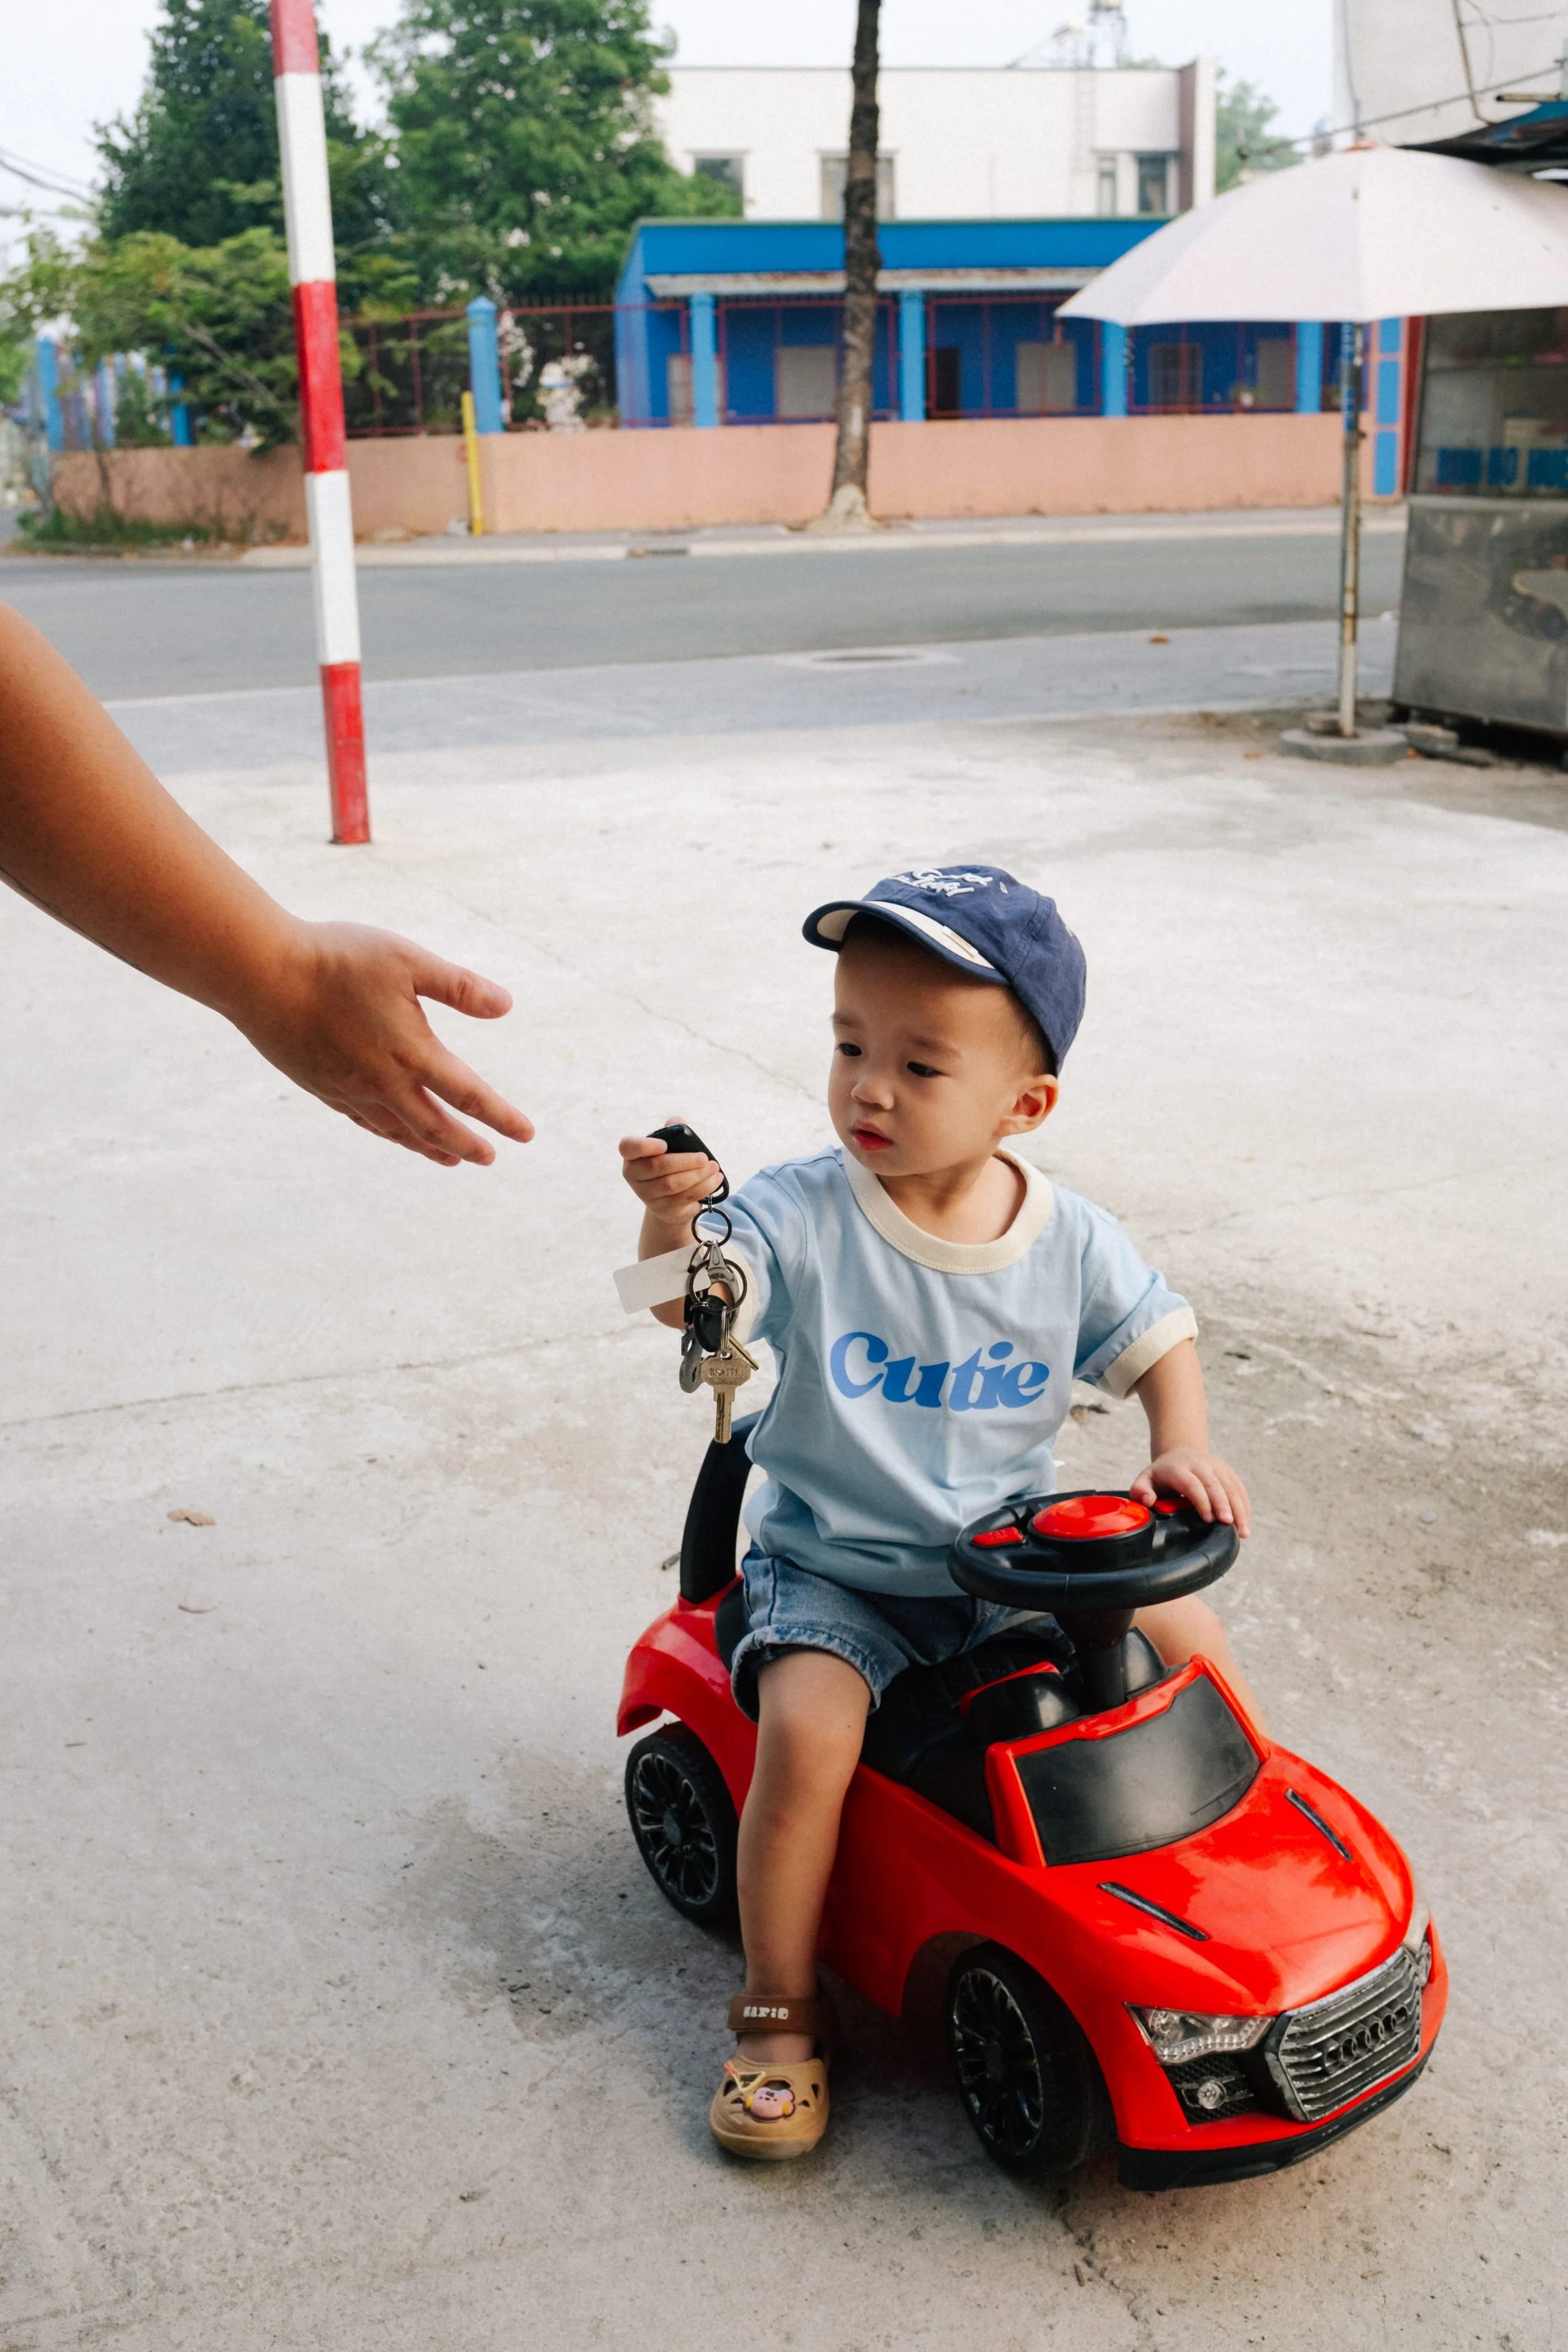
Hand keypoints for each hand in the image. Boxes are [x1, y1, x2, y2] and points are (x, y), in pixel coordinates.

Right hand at [234, 921, 533, 1167]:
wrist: (262, 973)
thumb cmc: (338, 959)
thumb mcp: (407, 960)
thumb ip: (459, 986)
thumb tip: (508, 1005)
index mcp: (412, 1053)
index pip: (469, 1095)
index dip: (501, 1117)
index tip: (526, 1135)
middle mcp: (383, 1082)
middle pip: (435, 1125)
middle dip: (466, 1144)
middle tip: (490, 1158)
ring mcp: (349, 1089)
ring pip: (398, 1131)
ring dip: (429, 1147)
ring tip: (450, 1159)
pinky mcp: (321, 1086)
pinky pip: (364, 1122)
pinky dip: (389, 1134)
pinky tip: (394, 1134)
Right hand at [619, 1132, 723, 1245]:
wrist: (669, 1199)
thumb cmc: (668, 1164)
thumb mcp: (669, 1146)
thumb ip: (672, 1131)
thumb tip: (678, 1123)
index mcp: (632, 1156)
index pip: (628, 1147)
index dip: (645, 1145)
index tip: (664, 1144)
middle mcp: (634, 1176)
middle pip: (657, 1167)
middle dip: (685, 1161)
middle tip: (705, 1158)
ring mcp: (647, 1195)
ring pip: (673, 1184)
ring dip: (698, 1175)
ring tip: (714, 1167)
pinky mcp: (663, 1209)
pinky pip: (685, 1197)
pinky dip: (703, 1188)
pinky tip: (715, 1179)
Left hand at [1132, 1448, 1250, 1537]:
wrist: (1180, 1453)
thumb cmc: (1162, 1475)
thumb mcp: (1145, 1480)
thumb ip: (1140, 1490)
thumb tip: (1148, 1501)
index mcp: (1179, 1468)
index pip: (1192, 1483)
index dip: (1202, 1501)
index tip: (1208, 1519)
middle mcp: (1200, 1465)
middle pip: (1214, 1484)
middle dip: (1223, 1505)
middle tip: (1228, 1524)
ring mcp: (1217, 1467)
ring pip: (1231, 1487)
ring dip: (1239, 1509)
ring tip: (1243, 1532)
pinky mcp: (1228, 1472)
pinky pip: (1239, 1489)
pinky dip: (1244, 1506)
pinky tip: (1246, 1523)